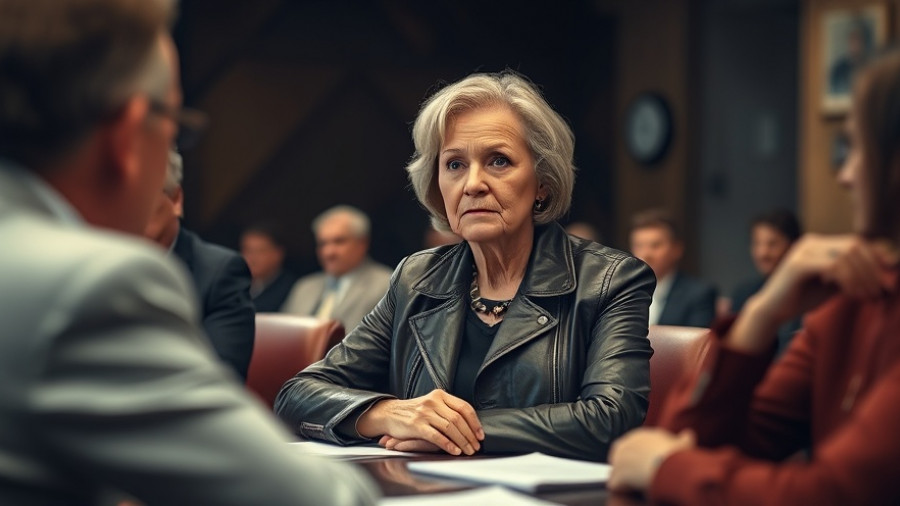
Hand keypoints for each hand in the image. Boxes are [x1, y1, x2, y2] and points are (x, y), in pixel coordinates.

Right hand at [357, 389, 482, 455]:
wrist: (389, 413)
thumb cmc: (413, 412)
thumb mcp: (431, 404)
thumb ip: (447, 410)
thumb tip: (470, 427)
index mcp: (440, 395)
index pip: (464, 407)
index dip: (474, 422)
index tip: (480, 435)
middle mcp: (433, 401)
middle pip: (458, 419)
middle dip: (470, 435)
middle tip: (475, 446)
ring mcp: (424, 413)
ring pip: (450, 428)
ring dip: (462, 441)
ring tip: (467, 450)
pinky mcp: (416, 425)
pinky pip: (436, 436)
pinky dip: (448, 445)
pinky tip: (454, 451)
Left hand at [608, 428, 695, 492]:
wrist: (668, 466)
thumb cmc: (676, 455)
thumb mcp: (683, 444)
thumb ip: (684, 439)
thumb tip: (688, 434)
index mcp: (640, 435)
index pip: (631, 444)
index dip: (637, 456)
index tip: (644, 463)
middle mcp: (626, 444)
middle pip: (620, 457)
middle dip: (626, 466)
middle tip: (637, 476)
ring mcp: (619, 460)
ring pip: (616, 471)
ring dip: (623, 478)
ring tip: (633, 486)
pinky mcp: (617, 476)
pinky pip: (615, 485)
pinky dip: (621, 489)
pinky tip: (629, 492)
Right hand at [730, 235, 894, 353]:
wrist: (773, 310)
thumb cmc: (802, 298)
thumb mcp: (833, 284)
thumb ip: (852, 274)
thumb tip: (883, 270)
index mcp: (818, 243)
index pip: (855, 242)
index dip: (874, 259)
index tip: (884, 280)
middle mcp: (810, 242)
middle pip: (853, 246)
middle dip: (870, 269)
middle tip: (876, 291)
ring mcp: (803, 251)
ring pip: (845, 256)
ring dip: (861, 277)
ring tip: (865, 295)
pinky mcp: (798, 265)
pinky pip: (832, 267)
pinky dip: (847, 281)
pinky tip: (849, 294)